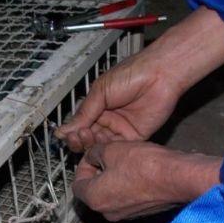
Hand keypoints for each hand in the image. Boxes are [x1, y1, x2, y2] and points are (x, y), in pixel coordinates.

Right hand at [54, 44, 182, 152]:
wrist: (159, 74)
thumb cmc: (132, 74)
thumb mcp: (101, 92)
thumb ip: (84, 113)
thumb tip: (64, 130)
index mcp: (98, 106)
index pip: (80, 125)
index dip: (72, 132)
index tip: (66, 135)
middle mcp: (108, 119)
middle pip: (89, 138)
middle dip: (80, 140)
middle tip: (77, 137)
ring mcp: (121, 128)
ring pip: (101, 144)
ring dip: (92, 144)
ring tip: (88, 136)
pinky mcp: (135, 136)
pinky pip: (118, 147)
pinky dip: (108, 148)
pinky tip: (101, 142)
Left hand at [72, 141, 222, 220]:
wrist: (178, 178)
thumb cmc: (146, 165)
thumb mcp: (112, 149)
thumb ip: (94, 152)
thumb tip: (92, 155)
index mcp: (95, 199)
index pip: (77, 184)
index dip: (82, 165)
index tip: (92, 154)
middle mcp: (108, 212)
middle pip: (94, 190)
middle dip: (99, 171)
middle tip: (108, 154)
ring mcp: (126, 215)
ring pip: (111, 194)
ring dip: (114, 177)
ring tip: (126, 159)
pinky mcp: (142, 212)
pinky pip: (128, 197)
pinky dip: (129, 184)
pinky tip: (140, 169)